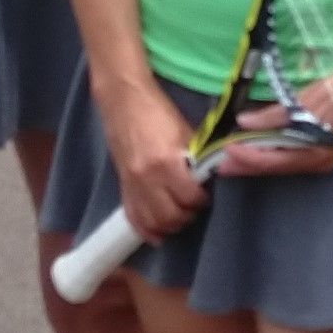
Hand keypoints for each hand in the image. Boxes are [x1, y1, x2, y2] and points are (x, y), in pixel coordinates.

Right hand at [101, 84, 211, 240]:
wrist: (123, 100)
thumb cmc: (157, 112)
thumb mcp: (185, 131)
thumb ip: (197, 157)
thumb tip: (211, 176)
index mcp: (165, 163)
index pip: (189, 197)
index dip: (201, 199)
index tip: (206, 194)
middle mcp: (146, 179)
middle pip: (171, 216)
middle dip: (187, 215)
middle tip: (194, 206)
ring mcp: (131, 185)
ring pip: (152, 223)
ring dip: (170, 225)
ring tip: (180, 214)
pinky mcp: (122, 186)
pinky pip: (133, 218)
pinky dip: (147, 230)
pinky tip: (158, 232)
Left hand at [214, 97, 332, 178]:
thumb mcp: (305, 102)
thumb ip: (274, 115)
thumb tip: (245, 122)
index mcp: (314, 152)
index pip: (271, 160)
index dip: (246, 156)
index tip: (225, 150)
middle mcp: (318, 161)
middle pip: (275, 167)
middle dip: (247, 164)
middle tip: (220, 162)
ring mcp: (322, 158)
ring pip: (283, 164)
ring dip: (258, 160)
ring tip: (235, 156)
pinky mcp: (324, 149)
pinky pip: (293, 158)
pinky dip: (274, 154)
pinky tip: (262, 148)